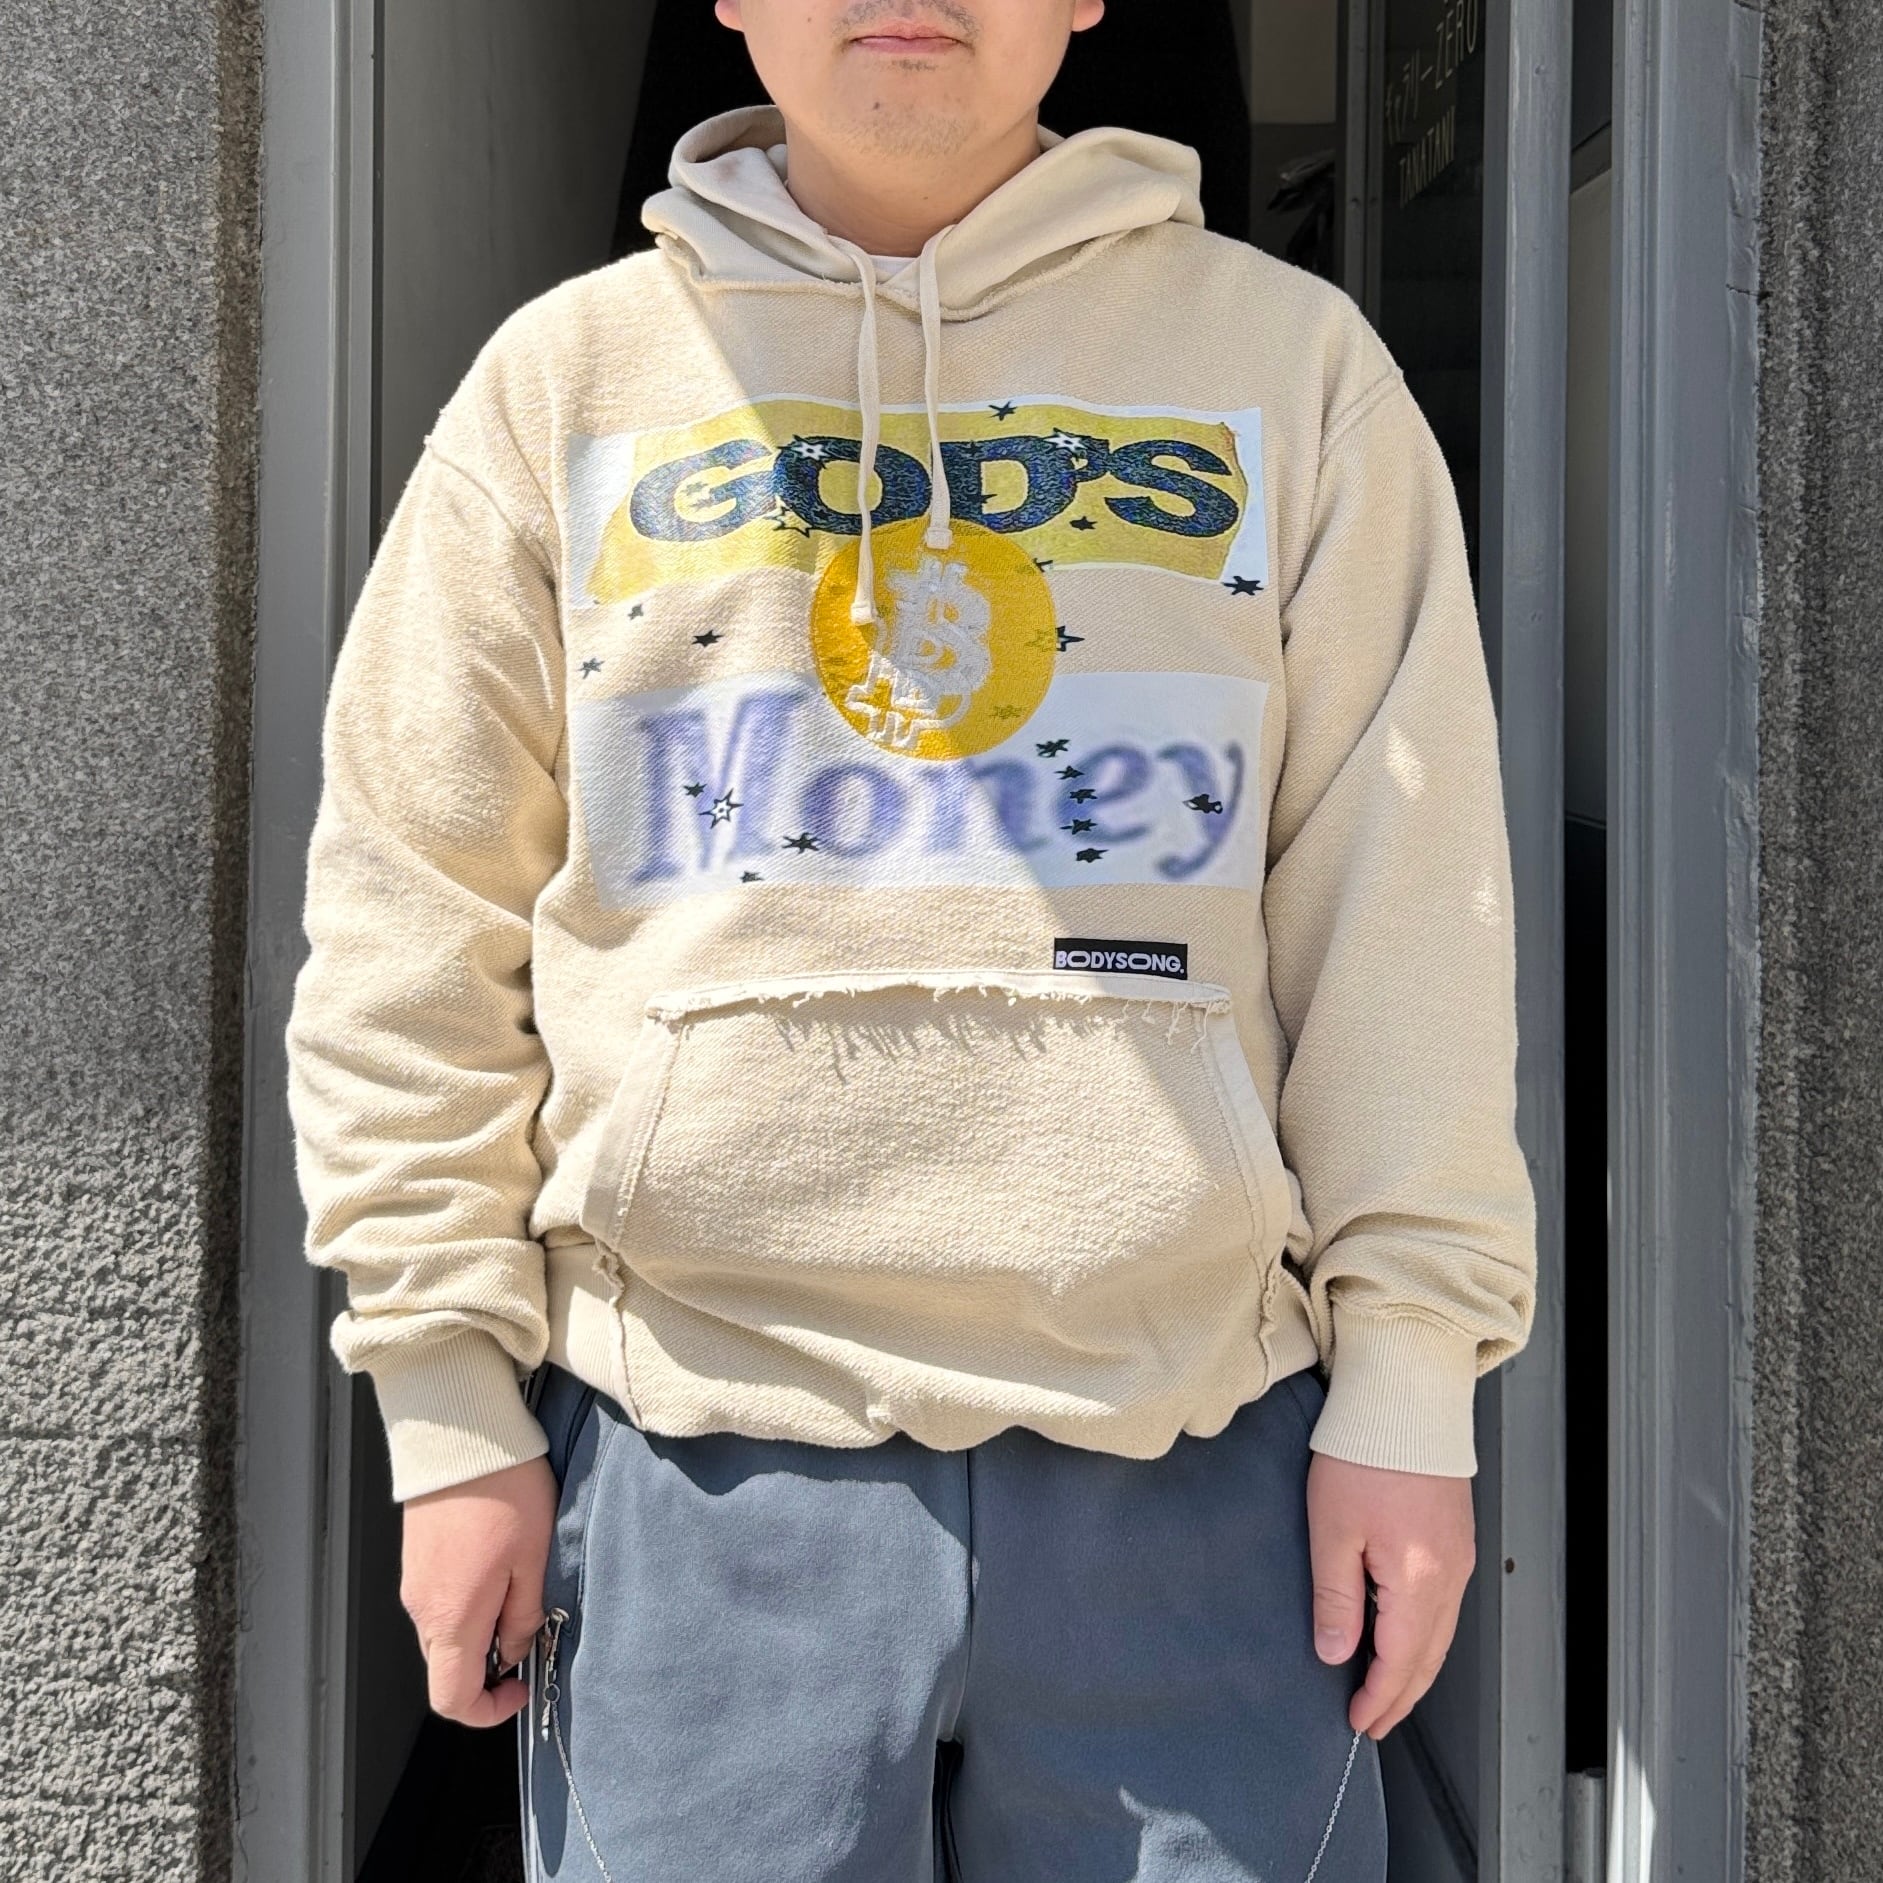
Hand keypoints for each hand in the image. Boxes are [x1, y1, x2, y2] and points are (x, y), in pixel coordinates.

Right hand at [400, 1454, 557, 1727]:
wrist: (463, 1433)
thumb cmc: (504, 1490)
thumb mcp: (535, 1558)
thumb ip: (524, 1616)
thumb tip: (515, 1650)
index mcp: (451, 1617)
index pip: (452, 1698)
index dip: (487, 1710)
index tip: (519, 1687)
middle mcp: (421, 1607)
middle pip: (447, 1667)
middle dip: (487, 1666)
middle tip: (528, 1630)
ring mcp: (412, 1581)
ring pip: (443, 1633)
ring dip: (479, 1628)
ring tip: (518, 1585)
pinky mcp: (415, 1556)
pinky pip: (438, 1600)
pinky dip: (466, 1601)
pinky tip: (497, 1564)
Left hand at [1305, 1452, 1476, 1739]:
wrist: (1404, 1399)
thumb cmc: (1365, 1452)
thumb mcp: (1333, 1528)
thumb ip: (1335, 1597)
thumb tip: (1335, 1652)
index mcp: (1419, 1580)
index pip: (1401, 1662)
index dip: (1379, 1699)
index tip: (1357, 1722)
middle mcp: (1449, 1575)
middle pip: (1429, 1658)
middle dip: (1401, 1696)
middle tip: (1375, 1721)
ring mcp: (1458, 1557)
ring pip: (1442, 1635)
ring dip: (1416, 1669)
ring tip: (1387, 1690)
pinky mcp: (1456, 1538)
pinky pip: (1446, 1607)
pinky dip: (1426, 1636)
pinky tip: (1406, 1637)